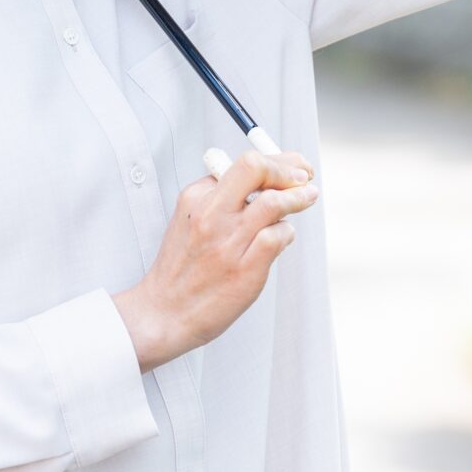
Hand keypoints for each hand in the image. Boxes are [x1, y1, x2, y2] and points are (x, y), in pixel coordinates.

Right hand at [112, 148, 318, 371]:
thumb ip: (221, 197)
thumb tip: (267, 176)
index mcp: (197, 197)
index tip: (294, 165)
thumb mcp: (189, 219)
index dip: (278, 159)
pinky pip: (277, 236)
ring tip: (307, 198)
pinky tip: (283, 236)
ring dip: (298, 197)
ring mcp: (228, 242)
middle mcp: (211, 215)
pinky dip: (287, 232)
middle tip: (305, 176)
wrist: (164, 312)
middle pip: (257, 169)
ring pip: (274, 202)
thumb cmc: (182, 267)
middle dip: (289, 168)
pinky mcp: (244, 269)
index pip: (244, 162)